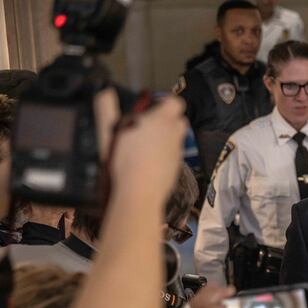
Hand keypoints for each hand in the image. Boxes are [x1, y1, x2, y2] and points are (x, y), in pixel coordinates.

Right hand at [94, 90, 186, 205]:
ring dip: (165, 138)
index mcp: (162, 120)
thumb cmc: (126, 160)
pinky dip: (164, 155)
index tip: (153, 107)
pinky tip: (147, 161)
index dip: (165, 102)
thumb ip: (108, 108)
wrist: (139, 192)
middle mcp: (174, 134)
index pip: (176, 102)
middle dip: (167, 120)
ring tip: (144, 145)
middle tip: (148, 125)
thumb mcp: (112, 129)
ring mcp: (177, 152)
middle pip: (179, 120)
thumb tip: (106, 93)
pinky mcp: (176, 168)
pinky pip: (173, 156)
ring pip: (176, 139)